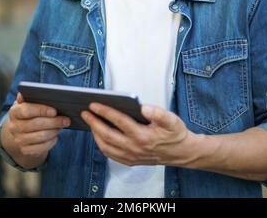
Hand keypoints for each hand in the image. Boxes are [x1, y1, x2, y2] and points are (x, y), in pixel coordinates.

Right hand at [8, 92, 70, 158]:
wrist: (22, 130)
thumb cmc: (30, 112)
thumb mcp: (29, 102)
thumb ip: (29, 96)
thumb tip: (23, 94)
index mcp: (14, 112)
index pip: (26, 110)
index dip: (41, 110)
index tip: (54, 111)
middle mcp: (14, 126)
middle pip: (35, 124)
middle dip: (53, 122)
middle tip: (66, 119)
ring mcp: (19, 140)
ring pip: (40, 137)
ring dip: (54, 131)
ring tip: (63, 126)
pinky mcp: (25, 150)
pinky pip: (41, 148)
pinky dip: (51, 141)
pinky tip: (56, 135)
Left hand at [81, 103, 200, 166]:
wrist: (182, 153)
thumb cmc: (175, 134)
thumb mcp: (172, 120)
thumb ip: (158, 113)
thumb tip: (144, 107)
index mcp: (143, 136)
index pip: (119, 121)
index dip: (105, 112)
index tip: (94, 104)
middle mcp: (134, 148)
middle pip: (108, 135)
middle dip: (94, 122)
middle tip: (85, 112)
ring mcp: (131, 156)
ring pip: (106, 146)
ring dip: (95, 134)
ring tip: (89, 121)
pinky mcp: (131, 161)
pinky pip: (111, 154)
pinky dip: (101, 144)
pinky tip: (98, 135)